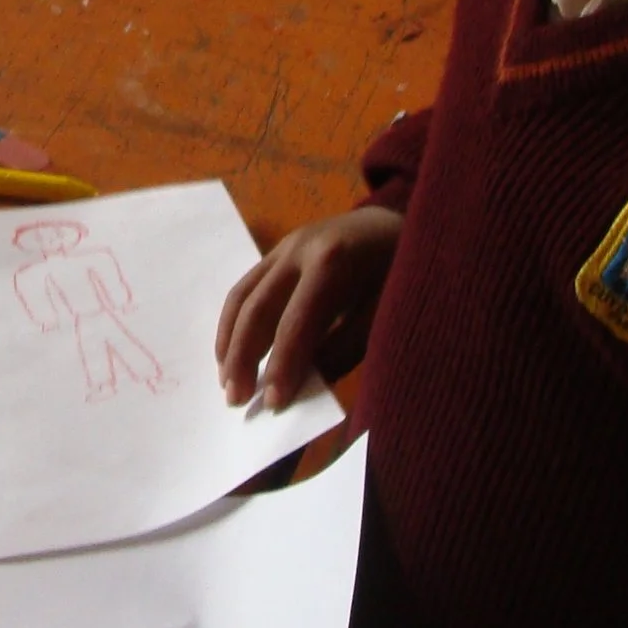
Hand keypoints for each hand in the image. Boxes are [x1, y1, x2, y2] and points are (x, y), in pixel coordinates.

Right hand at [217, 205, 402, 408]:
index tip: (273, 404)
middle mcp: (298, 249)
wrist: (396, 223)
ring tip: (225, 381)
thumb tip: (305, 385)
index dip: (283, 366)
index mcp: (332, 262)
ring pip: (241, 296)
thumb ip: (346, 346)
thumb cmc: (401, 271)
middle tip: (235, 400)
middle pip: (257, 308)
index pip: (296, 323)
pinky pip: (245, 288)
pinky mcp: (276, 252)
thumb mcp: (386, 311)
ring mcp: (282, 247)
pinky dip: (234, 323)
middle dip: (243, 357)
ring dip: (229, 342)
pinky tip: (231, 351)